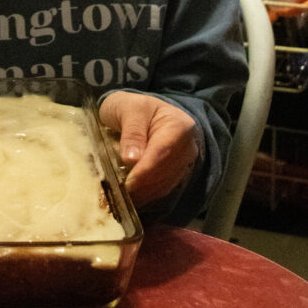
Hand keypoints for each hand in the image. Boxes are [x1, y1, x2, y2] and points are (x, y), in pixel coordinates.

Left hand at [99, 91, 198, 208]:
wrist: (139, 112)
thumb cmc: (132, 107)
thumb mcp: (129, 109)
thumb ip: (132, 132)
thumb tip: (131, 160)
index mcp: (180, 125)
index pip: (164, 152)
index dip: (145, 170)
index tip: (128, 183)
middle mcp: (187, 147)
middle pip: (166, 172)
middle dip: (143, 186)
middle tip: (120, 194)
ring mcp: (183, 163)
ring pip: (165, 185)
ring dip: (144, 194)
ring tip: (122, 198)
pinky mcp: (175, 175)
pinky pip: (162, 190)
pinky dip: (146, 196)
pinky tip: (132, 200)